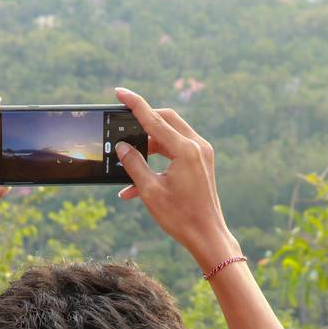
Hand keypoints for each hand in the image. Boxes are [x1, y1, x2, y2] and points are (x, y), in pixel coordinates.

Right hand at [113, 87, 240, 272]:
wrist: (207, 236)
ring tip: (129, 157)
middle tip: (124, 122)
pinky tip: (139, 178)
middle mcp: (197, 146)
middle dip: (144, 119)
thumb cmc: (180, 217)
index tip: (119, 92)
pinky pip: (177, 150)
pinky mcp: (202, 163)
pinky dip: (159, 157)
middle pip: (166, 119)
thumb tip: (122, 147)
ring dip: (149, 143)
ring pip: (171, 134)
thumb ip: (134, 164)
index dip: (135, 104)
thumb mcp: (150, 191)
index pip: (154, 119)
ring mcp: (202, 153)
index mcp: (185, 150)